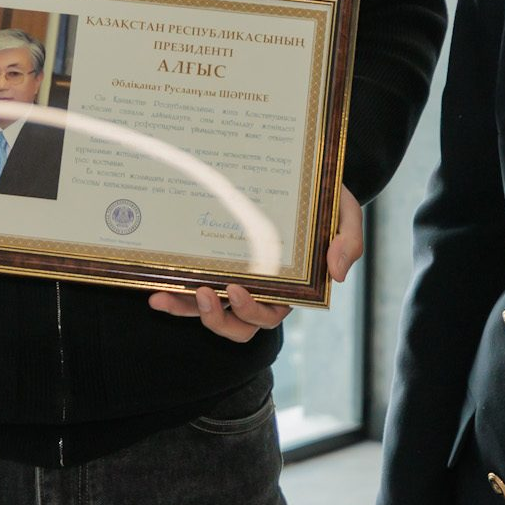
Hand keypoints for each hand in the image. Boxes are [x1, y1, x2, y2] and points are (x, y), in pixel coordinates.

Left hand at [146, 186, 362, 342]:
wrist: (306, 178)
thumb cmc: (327, 200)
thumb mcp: (346, 214)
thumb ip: (348, 242)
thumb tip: (337, 275)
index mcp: (291, 287)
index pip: (270, 313)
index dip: (252, 311)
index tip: (238, 290)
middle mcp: (261, 291)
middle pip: (239, 326)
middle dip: (218, 318)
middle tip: (205, 293)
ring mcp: (236, 280)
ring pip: (211, 313)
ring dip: (187, 312)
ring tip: (165, 297)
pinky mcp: (216, 266)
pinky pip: (193, 290)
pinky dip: (175, 295)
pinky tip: (155, 290)